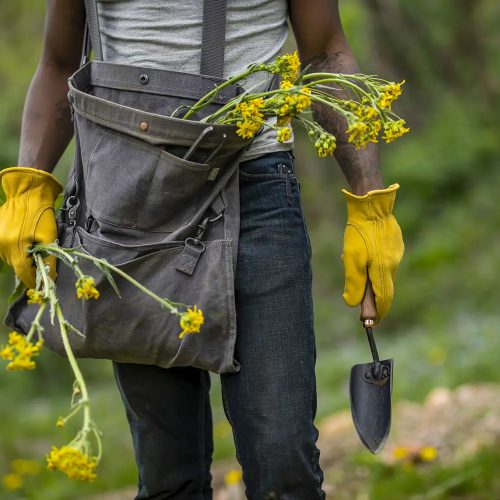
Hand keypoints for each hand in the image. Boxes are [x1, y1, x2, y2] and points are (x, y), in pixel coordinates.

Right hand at [0, 167, 62, 288]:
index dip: (33, 281)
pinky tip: (25, 244)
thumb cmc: (41, 214)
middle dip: (29, 269)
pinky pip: (5, 249)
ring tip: (34, 254)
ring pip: (10, 259)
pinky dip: (15, 251)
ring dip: (22, 260)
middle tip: (42, 268)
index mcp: (15, 247)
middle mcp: (2, 246)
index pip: (23, 273)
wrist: (28, 192)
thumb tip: (50, 277)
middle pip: (16, 266)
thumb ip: (48, 259)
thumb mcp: (49, 237)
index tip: (43, 285)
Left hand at [341, 183, 403, 323]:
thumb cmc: (359, 232)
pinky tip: (361, 252)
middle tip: (361, 306)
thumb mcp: (351, 259)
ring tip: (350, 261)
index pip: (384, 300)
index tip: (371, 323)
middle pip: (383, 288)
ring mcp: (396, 254)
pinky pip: (384, 261)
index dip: (378, 313)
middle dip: (372, 298)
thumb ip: (354, 283)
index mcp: (384, 270)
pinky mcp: (395, 244)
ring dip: (369, 277)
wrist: (371, 205)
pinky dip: (373, 264)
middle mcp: (393, 264)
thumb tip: (353, 304)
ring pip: (382, 274)